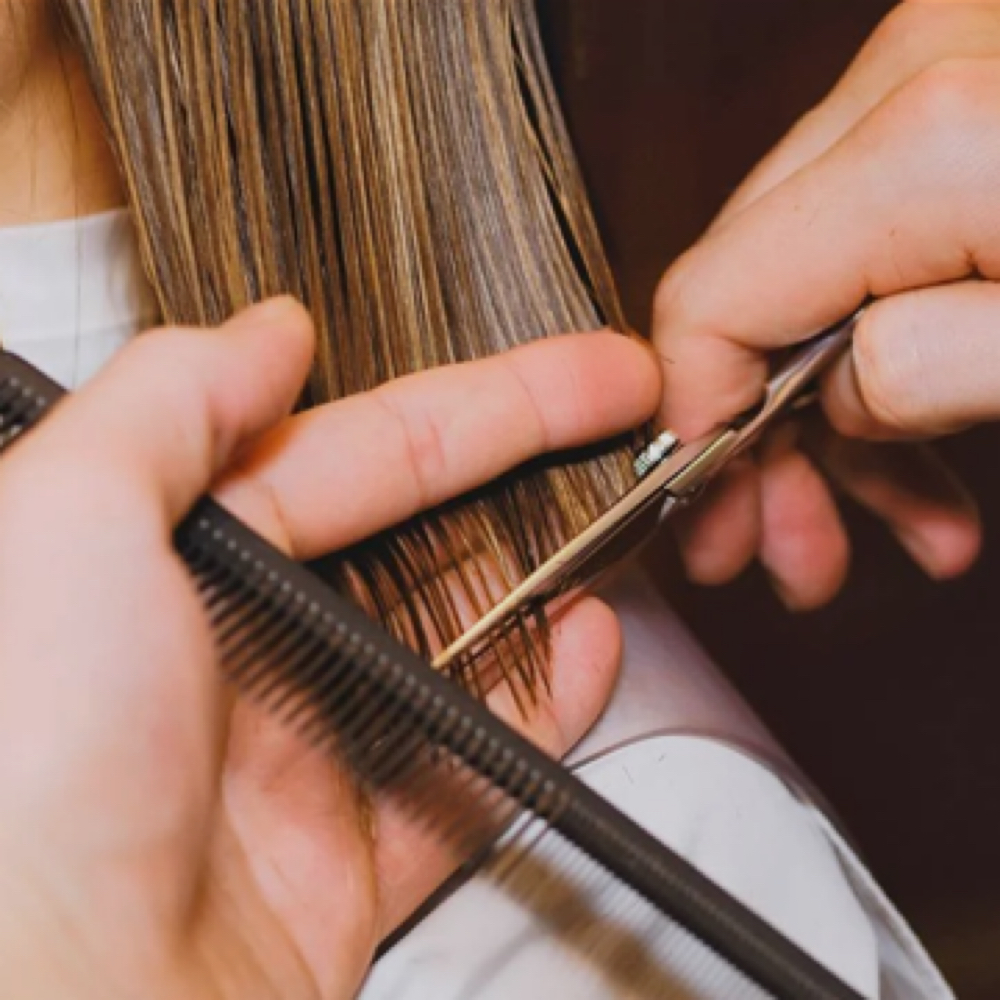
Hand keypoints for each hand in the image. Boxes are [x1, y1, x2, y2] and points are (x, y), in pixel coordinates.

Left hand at [0, 298, 658, 999]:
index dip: (483, 404)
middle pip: (423, 530)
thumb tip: (266, 332)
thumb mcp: (67, 519)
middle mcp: (242, 647)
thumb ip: (171, 400)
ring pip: (456, 640)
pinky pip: (468, 765)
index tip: (580, 373)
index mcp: (179, 561)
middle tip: (626, 423)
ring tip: (622, 526)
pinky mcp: (346, 853)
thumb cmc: (26, 768)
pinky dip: (540, 706)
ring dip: (544, 581)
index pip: (359, 450)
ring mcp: (303, 749)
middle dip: (533, 468)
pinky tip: (590, 648)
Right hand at [653, 0, 996, 607]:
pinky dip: (894, 364)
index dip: (689, 413)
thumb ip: (930, 370)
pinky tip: (934, 465)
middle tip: (780, 550)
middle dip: (758, 439)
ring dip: (833, 422)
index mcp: (927, 143)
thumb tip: (833, 393)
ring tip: (885, 532)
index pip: (715, 293)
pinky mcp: (979, 115)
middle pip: (751, 287)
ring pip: (811, 280)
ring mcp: (945, 86)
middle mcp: (913, 86)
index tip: (706, 506)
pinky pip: (881, 252)